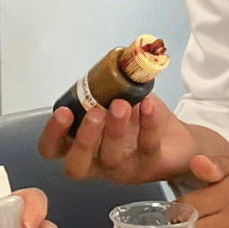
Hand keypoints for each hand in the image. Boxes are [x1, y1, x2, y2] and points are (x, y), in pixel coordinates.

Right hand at [37, 95, 200, 184]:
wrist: (175, 138)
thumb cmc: (138, 119)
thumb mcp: (118, 98)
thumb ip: (108, 85)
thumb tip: (116, 57)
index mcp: (81, 144)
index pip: (53, 149)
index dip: (52, 135)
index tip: (63, 112)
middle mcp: (96, 162)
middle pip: (76, 165)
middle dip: (83, 138)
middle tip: (94, 113)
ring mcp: (121, 170)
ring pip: (111, 158)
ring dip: (115, 129)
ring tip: (122, 104)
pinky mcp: (149, 168)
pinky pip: (147, 148)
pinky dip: (148, 125)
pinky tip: (149, 105)